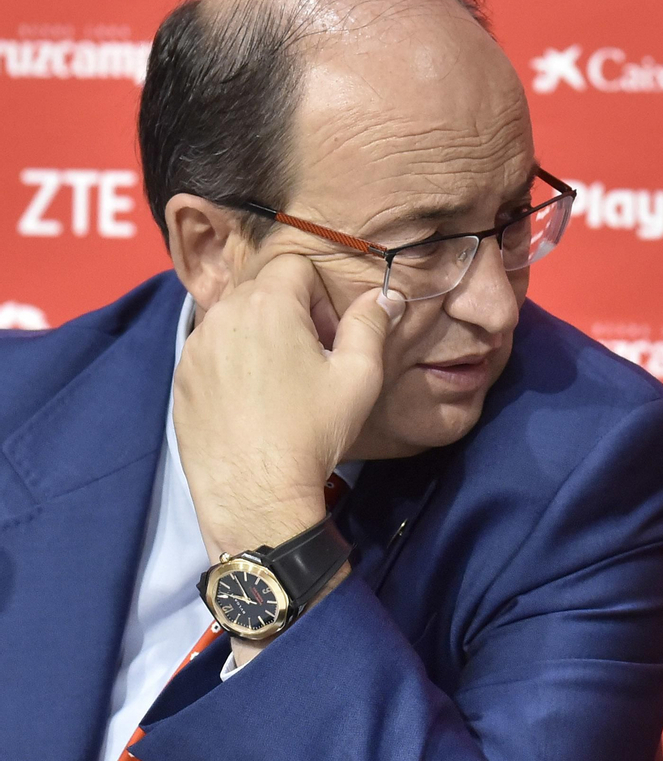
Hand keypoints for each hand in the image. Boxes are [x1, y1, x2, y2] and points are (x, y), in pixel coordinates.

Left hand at [174, 254, 401, 563]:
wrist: (255, 494)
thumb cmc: (312, 433)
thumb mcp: (358, 377)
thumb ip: (371, 325)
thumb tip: (385, 295)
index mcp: (267, 305)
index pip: (295, 266)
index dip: (320, 296)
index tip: (328, 336)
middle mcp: (222, 315)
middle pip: (261, 288)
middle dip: (289, 311)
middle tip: (310, 359)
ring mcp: (195, 348)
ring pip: (233, 318)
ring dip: (258, 334)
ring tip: (280, 382)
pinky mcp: (180, 379)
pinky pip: (210, 350)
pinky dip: (232, 362)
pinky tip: (252, 402)